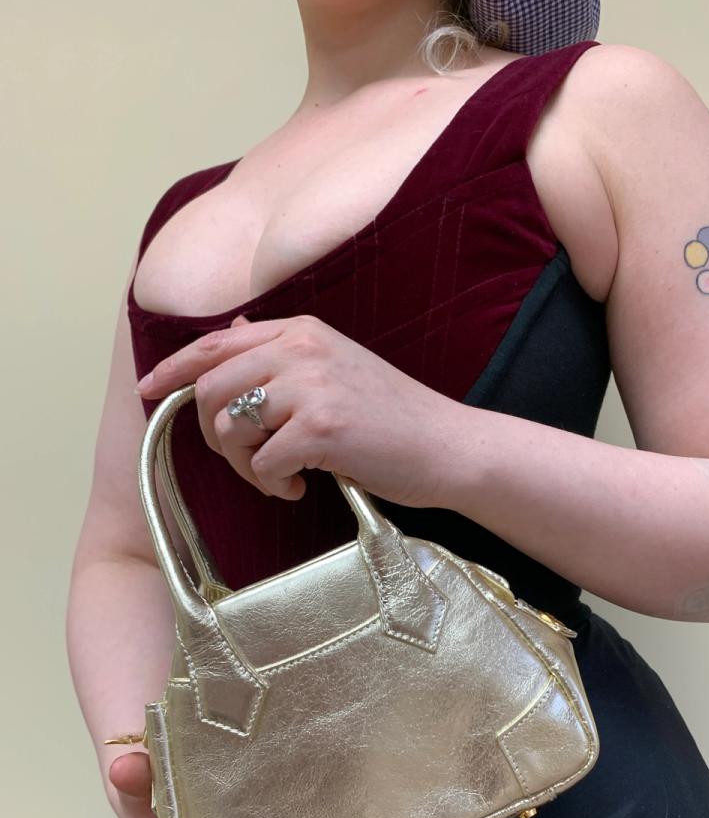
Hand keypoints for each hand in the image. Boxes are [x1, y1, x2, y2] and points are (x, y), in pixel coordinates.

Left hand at [135, 312, 470, 509]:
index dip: (173, 369)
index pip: (215, 343)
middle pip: (211, 388)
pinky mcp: (322, 427)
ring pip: (230, 427)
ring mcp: (312, 386)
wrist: (448, 446)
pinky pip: (261, 462)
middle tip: (243, 460)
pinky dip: (272, 484)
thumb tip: (227, 333)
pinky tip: (299, 487)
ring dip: (242, 465)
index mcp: (302, 330)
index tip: (150, 392)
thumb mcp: (336, 366)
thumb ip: (282, 351)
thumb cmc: (393, 417)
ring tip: (277, 476)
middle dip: (213, 434)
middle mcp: (302, 348)